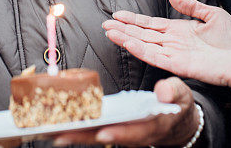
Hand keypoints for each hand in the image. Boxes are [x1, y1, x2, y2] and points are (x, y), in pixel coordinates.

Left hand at [51, 77, 199, 145]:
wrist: (177, 121)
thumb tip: (163, 91)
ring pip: (96, 136)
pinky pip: (93, 130)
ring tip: (49, 131)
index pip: (135, 133)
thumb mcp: (181, 95)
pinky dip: (76, 129)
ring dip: (74, 135)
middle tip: (59, 135)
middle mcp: (134, 135)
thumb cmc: (177, 105)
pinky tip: (58, 125)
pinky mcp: (113, 129)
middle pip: (106, 137)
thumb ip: (173, 91)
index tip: (102, 133)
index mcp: (153, 126)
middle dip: (83, 137)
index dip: (119, 133)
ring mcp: (122, 133)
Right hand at [103, 0, 230, 124]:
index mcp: (179, 31)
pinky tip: (129, 44)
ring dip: (127, 39)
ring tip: (110, 32)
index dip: (134, 19)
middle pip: (143, 35)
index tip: (117, 14)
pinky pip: (157, 58)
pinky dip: (141, 51)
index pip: (151, 24)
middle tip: (105, 24)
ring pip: (145, 46)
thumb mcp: (212, 14)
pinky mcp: (180, 66)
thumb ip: (191, 6)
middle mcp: (174, 43)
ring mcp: (175, 55)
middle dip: (124, 29)